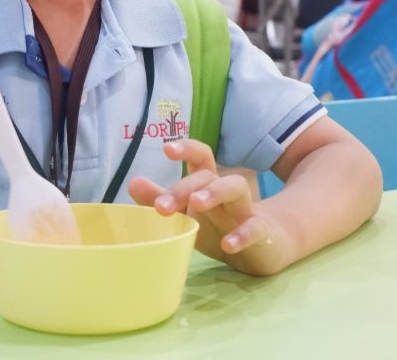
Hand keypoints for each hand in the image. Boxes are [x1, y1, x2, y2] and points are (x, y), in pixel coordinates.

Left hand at [128, 139, 287, 274]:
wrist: (262, 249)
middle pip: (209, 176)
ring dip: (215, 193)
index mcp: (208, 183)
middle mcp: (226, 191)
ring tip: (196, 204)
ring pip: (236, 189)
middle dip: (184, 187)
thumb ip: (161, 199)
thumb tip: (133, 182)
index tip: (167, 148)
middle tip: (161, 207)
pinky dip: (241, 235)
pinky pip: (254, 228)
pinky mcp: (260, 233)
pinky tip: (227, 245)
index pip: (201, 157)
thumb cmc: (218, 226)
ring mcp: (245, 210)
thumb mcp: (187, 214)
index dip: (187, 147)